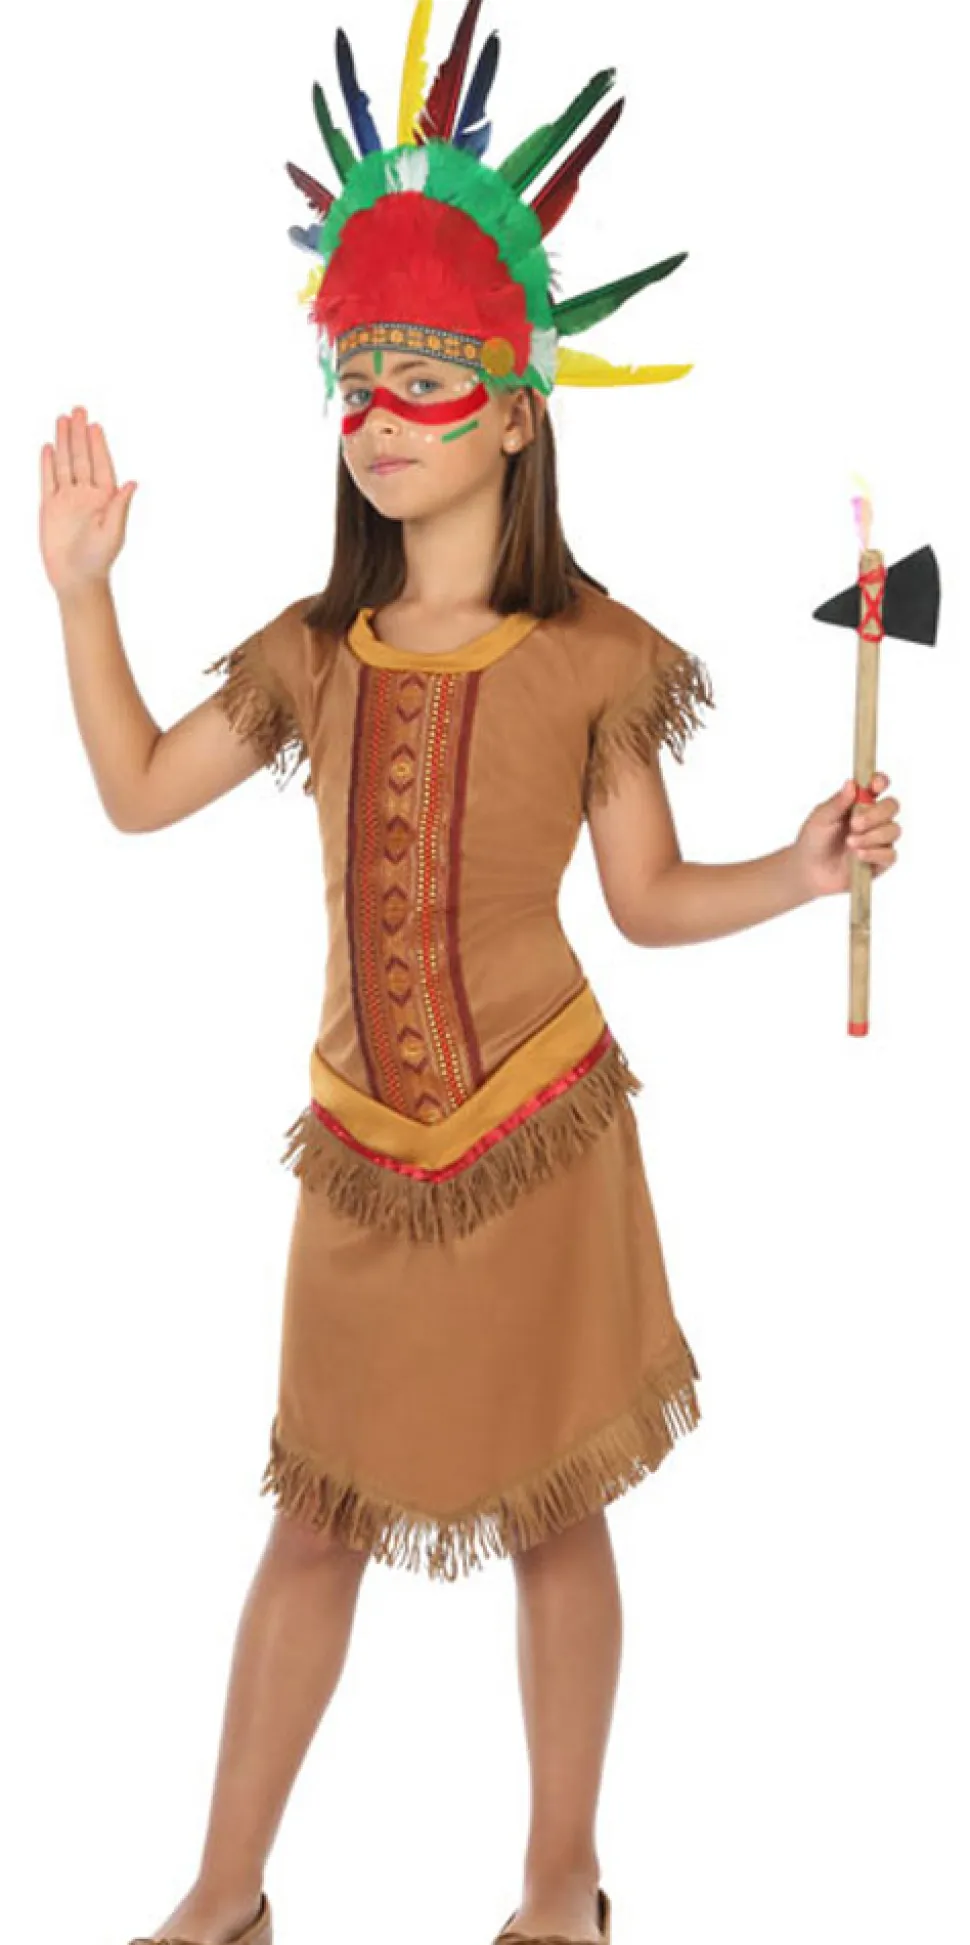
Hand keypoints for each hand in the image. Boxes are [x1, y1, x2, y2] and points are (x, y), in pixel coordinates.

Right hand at [39, 406, 137, 598]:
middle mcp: (87, 495)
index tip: (95, 425)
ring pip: (65, 464)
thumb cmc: (99, 559)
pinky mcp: (50, 507)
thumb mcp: (114, 532)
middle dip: (79, 434)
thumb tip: (133, 482)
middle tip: (78, 409)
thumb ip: (120, 506)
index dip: (98, 444)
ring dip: (64, 442)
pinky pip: (48, 479)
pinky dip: (48, 463)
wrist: (76, 579)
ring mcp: (67, 499)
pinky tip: (49, 447)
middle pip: (82, 458)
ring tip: (62, 419)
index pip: (101, 465)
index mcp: (105, 499)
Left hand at [789, 772, 901, 899]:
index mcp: (859, 802)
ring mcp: (879, 839)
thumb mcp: (821, 819)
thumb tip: (851, 783)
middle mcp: (873, 818)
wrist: (809, 871)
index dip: (881, 781)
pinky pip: (890, 854)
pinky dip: (875, 853)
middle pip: (891, 806)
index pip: (878, 785)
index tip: (875, 785)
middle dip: (876, 814)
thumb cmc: (814, 840)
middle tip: (855, 824)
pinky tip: (859, 855)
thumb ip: (837, 803)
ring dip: (872, 836)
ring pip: (893, 830)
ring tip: (850, 843)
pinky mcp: (881, 861)